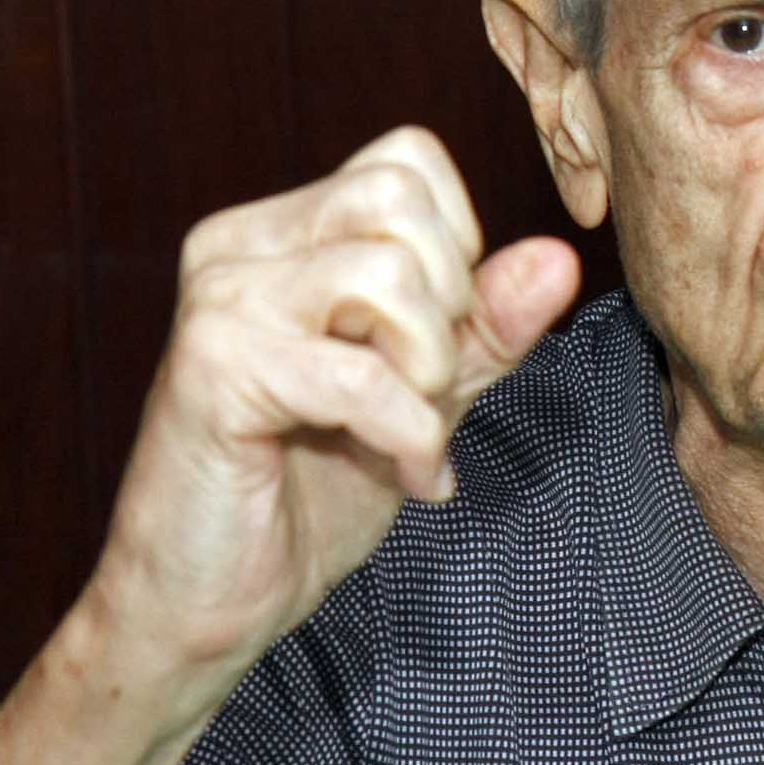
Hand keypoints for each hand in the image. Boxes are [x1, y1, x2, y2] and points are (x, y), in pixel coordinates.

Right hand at [87, 127, 578, 711]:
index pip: (409, 161)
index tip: (442, 339)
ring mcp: (220, 301)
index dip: (461, 248)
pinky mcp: (215, 369)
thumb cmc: (306, 495)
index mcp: (280, 233)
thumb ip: (487, 326)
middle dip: (449, 308)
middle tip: (426, 391)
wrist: (206, 603)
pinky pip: (363, 376)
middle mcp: (238, 246)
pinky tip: (411, 479)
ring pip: (387, 273)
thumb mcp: (427, 396)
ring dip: (427, 371)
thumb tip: (557, 258)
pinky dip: (412, 438)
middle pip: (402, 202)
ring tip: (408, 432)